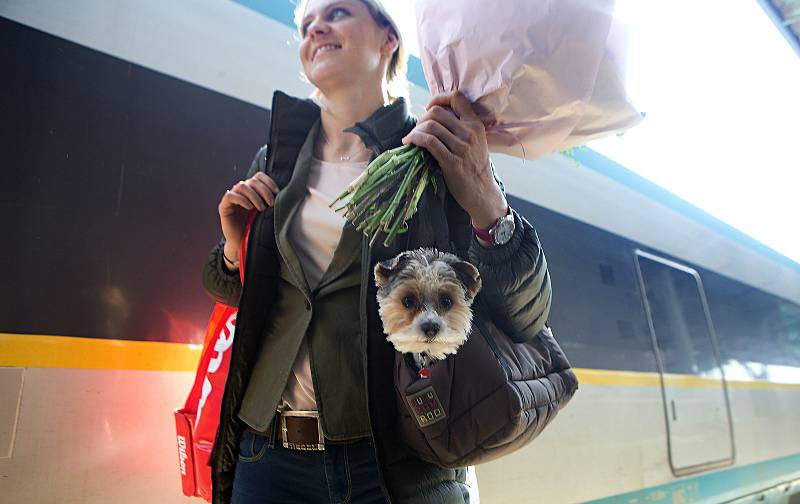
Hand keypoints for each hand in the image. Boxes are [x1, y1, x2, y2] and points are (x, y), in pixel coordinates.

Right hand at [218, 172, 279, 257]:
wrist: (243, 243)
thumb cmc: (257, 228)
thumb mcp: (267, 213)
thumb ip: (272, 202)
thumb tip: (285, 194)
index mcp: (252, 190)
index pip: (259, 176)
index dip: (268, 181)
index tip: (277, 192)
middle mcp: (241, 191)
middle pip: (252, 181)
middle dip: (264, 191)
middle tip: (271, 204)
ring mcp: (232, 197)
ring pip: (242, 186)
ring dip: (254, 196)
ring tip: (261, 208)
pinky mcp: (224, 206)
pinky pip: (230, 196)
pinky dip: (241, 200)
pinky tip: (249, 208)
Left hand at [402, 91, 506, 228]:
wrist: (482, 192)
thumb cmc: (474, 167)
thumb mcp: (475, 142)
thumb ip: (461, 128)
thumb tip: (435, 118)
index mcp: (476, 124)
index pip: (457, 98)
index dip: (438, 98)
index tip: (429, 107)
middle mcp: (469, 133)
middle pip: (437, 112)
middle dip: (422, 119)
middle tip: (417, 130)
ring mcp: (461, 147)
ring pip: (430, 127)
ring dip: (415, 131)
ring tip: (411, 138)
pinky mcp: (452, 161)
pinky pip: (429, 142)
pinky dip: (415, 139)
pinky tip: (409, 143)